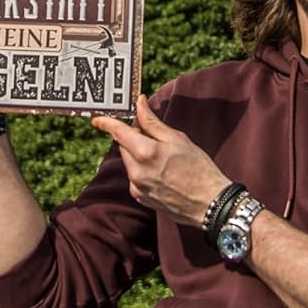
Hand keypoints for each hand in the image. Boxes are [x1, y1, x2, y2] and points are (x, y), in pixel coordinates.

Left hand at [92, 94, 230, 228]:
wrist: (210, 204)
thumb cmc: (198, 168)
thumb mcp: (177, 139)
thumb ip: (152, 122)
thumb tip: (139, 103)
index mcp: (145, 153)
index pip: (118, 133)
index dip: (107, 123)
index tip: (97, 120)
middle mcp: (137, 172)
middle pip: (123, 146)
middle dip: (133, 138)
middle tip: (154, 136)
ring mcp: (137, 188)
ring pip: (129, 162)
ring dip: (138, 155)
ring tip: (163, 158)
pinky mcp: (141, 198)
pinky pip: (135, 177)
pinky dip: (142, 170)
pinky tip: (162, 172)